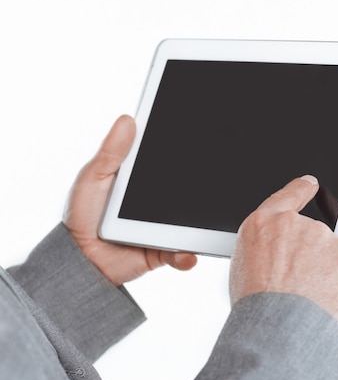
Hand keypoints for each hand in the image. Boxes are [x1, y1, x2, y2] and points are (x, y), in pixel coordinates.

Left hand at [63, 115, 196, 284]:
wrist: (79, 259)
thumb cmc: (83, 215)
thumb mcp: (94, 177)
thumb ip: (111, 152)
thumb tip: (128, 119)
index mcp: (145, 180)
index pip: (169, 161)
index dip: (185, 149)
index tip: (201, 136)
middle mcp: (160, 202)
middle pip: (189, 191)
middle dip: (202, 187)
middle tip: (216, 178)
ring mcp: (164, 227)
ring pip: (191, 223)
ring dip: (199, 224)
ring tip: (204, 222)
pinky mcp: (164, 252)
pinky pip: (181, 253)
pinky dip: (186, 254)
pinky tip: (185, 252)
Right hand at [229, 175, 337, 322]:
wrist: (279, 326)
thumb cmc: (257, 306)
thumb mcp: (243, 270)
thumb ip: (268, 251)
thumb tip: (286, 256)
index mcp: (263, 224)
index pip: (286, 197)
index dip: (300, 189)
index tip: (311, 184)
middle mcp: (295, 223)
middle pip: (312, 236)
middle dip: (311, 258)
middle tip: (298, 287)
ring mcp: (323, 236)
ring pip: (332, 253)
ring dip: (326, 272)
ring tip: (308, 298)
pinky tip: (325, 298)